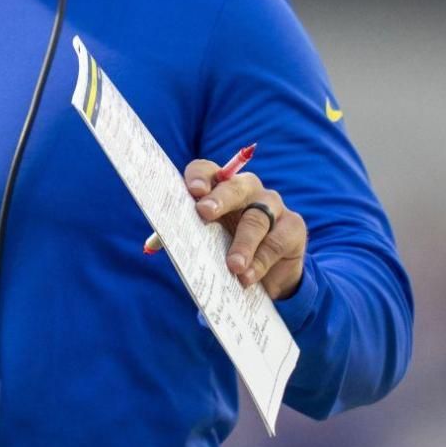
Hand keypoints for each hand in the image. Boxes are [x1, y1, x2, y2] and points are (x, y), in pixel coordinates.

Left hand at [182, 158, 306, 299]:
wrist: (269, 273)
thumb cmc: (227, 247)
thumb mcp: (205, 241)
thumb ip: (182, 235)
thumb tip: (153, 243)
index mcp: (220, 187)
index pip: (208, 170)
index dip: (199, 177)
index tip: (193, 191)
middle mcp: (248, 189)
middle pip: (235, 186)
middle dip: (220, 198)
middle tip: (204, 213)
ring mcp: (273, 206)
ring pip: (257, 217)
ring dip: (243, 243)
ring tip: (233, 266)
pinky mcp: (293, 227)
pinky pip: (277, 240)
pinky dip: (262, 260)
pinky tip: (249, 276)